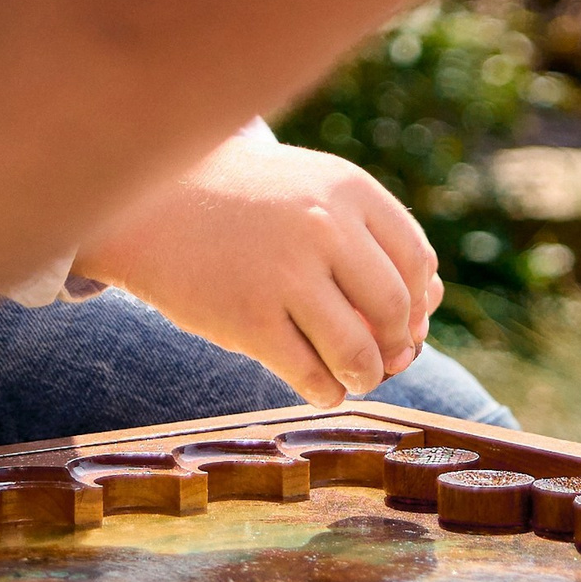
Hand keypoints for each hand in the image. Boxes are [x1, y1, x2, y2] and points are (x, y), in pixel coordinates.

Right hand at [76, 133, 442, 403]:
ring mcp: (286, 275)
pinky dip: (326, 392)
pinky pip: (312, 377)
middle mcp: (324, 227)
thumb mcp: (311, 189)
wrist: (150, 203)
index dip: (417, 303)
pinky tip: (318, 384)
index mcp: (346, 189)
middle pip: (394, 311)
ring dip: (365, 376)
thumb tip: (430, 308)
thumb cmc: (245, 203)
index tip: (401, 322)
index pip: (416, 262)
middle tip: (381, 359)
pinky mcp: (249, 320)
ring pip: (359, 354)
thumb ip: (369, 236)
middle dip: (397, 347)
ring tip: (352, 377)